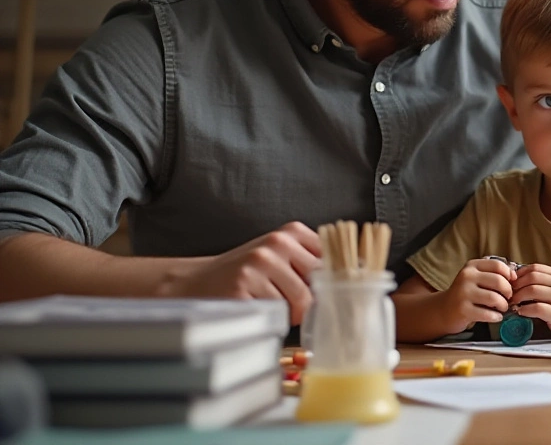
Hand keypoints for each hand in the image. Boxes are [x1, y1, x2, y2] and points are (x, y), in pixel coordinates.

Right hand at [159, 221, 320, 324]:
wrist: (196, 281)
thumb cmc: (248, 273)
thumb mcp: (282, 256)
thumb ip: (312, 262)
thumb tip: (353, 279)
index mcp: (292, 232)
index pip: (331, 260)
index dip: (330, 282)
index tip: (327, 293)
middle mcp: (276, 244)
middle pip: (317, 284)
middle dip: (309, 302)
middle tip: (291, 304)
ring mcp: (257, 265)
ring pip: (300, 302)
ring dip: (290, 313)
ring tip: (271, 304)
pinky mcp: (242, 288)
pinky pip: (276, 313)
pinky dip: (271, 318)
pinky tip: (255, 308)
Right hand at [439, 259, 515, 334]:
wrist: (444, 310)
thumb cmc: (466, 294)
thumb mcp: (477, 278)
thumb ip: (494, 274)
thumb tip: (515, 275)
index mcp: (472, 266)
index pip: (497, 265)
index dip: (509, 275)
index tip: (513, 283)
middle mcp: (466, 277)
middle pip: (498, 281)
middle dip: (509, 292)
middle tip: (508, 298)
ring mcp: (463, 293)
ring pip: (494, 298)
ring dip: (503, 305)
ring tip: (502, 308)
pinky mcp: (463, 310)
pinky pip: (487, 313)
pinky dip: (496, 316)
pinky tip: (496, 317)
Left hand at [510, 264, 550, 338]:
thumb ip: (544, 281)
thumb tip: (518, 280)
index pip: (535, 268)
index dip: (520, 274)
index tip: (512, 282)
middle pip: (531, 277)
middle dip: (516, 285)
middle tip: (508, 293)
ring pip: (532, 291)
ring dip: (517, 297)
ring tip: (512, 302)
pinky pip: (536, 308)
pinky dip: (524, 309)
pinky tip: (520, 312)